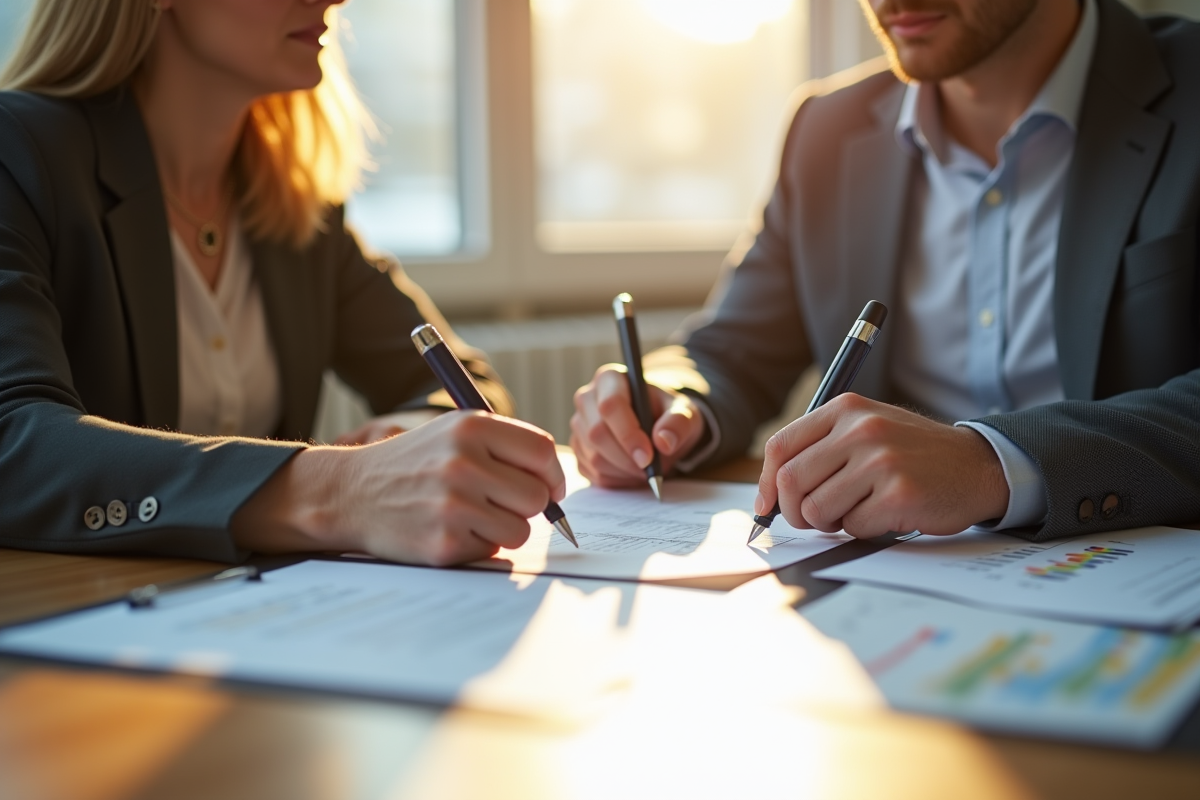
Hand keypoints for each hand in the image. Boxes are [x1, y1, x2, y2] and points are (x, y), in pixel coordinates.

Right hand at [233, 411, 565, 565]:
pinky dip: (478, 545)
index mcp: (470, 427)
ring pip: (520, 529)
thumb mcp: (454, 432)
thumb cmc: (415, 462)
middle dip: (526, 505)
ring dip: (504, 528)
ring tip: (471, 515)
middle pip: (536, 496)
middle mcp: (463, 462)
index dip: (552, 474)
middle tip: (499, 503)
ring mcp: (453, 505)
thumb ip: (505, 446)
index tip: (549, 487)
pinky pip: (491, 551)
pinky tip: (448, 529)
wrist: (352, 493)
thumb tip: (556, 484)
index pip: (541, 451)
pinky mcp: (443, 543)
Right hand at [569, 364, 706, 486]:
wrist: (658, 427)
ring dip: (623, 471)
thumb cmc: (668, 414)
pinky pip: (592, 472)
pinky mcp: (577, 448)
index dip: (628, 434)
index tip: (648, 457)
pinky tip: (632, 472)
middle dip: (626, 458)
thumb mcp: (685, 413)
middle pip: (596, 433)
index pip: (610, 406)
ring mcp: (579, 425)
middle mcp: (587, 398)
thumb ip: (678, 423)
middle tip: (651, 469)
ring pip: (593, 457)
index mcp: (611, 379)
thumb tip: (663, 442)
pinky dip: (616, 480)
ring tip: (645, 469)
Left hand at [755, 394, 1008, 537]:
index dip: (766, 482)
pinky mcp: (898, 494)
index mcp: (846, 410)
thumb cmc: (912, 455)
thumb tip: (771, 491)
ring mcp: (880, 461)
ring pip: (817, 509)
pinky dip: (863, 529)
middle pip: (791, 481)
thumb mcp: (866, 431)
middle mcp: (861, 430)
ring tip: (858, 510)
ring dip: (831, 522)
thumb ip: (821, 450)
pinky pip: (853, 527)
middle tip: (813, 519)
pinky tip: (886, 514)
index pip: (781, 446)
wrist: (977, 466)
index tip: (767, 504)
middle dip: (794, 511)